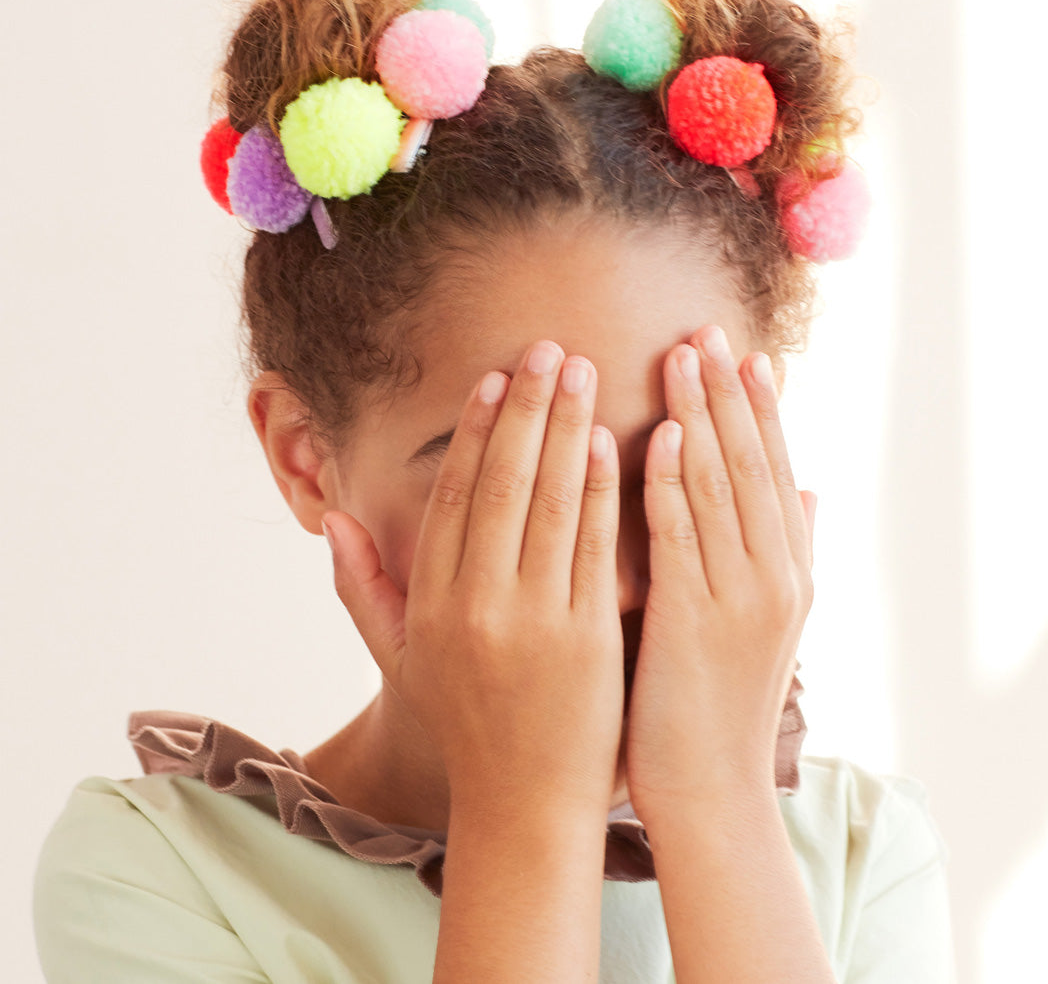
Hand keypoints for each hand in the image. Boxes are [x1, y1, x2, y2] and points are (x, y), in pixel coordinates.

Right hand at [322, 341, 623, 816]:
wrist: (525, 804)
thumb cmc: (464, 722)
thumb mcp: (400, 659)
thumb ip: (360, 588)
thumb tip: (331, 518)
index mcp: (431, 604)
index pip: (452, 496)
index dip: (472, 431)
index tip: (492, 378)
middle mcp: (477, 604)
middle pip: (501, 483)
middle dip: (525, 408)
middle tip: (546, 349)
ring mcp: (534, 620)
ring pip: (548, 503)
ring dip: (565, 429)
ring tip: (579, 371)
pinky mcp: (588, 638)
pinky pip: (593, 547)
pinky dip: (600, 489)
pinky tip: (610, 439)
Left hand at [626, 325, 815, 820]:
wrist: (711, 792)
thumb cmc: (722, 702)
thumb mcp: (769, 620)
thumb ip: (787, 549)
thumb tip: (809, 487)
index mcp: (789, 571)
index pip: (775, 469)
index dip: (760, 409)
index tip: (743, 352)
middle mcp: (775, 576)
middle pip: (752, 464)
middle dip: (729, 394)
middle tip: (708, 329)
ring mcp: (739, 598)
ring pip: (722, 487)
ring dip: (701, 417)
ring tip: (682, 356)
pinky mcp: (693, 621)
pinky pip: (683, 537)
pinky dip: (674, 482)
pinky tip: (661, 434)